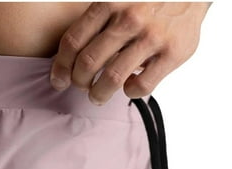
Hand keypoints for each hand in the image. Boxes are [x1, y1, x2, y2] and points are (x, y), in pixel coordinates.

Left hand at [49, 2, 210, 103]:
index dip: (61, 67)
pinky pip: (141, 86)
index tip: (59, 80)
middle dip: (79, 82)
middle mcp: (129, 18)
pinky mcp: (172, 53)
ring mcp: (152, 36)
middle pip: (88, 63)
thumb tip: (68, 53)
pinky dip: (129, 92)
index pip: (72, 42)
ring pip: (112, 79)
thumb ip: (99, 19)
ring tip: (98, 96)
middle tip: (82, 86)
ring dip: (99, 94)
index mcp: (110, 1)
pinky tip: (129, 87)